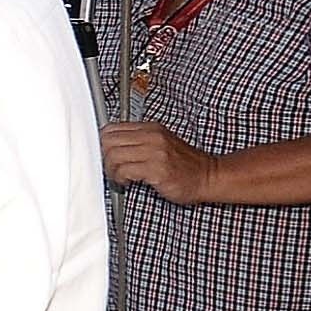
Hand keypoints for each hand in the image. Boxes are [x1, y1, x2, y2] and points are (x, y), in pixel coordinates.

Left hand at [101, 120, 216, 202]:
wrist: (208, 176)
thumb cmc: (183, 164)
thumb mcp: (160, 143)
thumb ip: (137, 141)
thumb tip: (108, 146)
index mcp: (150, 129)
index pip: (111, 129)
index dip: (102, 144)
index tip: (105, 155)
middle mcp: (152, 137)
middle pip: (108, 141)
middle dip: (104, 157)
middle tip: (111, 168)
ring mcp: (155, 152)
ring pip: (113, 156)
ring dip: (111, 170)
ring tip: (120, 177)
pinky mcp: (157, 169)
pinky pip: (125, 170)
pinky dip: (121, 178)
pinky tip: (129, 182)